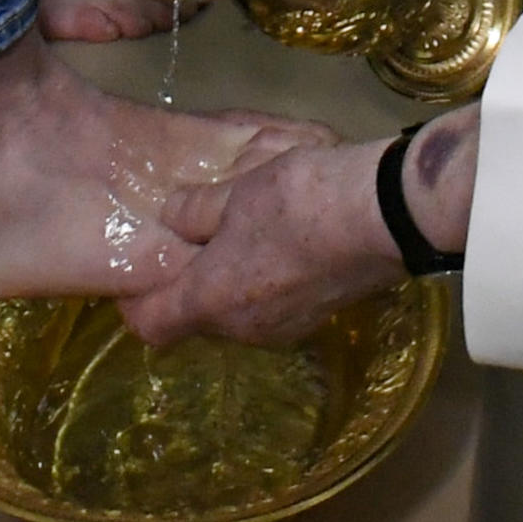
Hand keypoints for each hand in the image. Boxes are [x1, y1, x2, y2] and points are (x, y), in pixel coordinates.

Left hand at [119, 109, 477, 345]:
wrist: (387, 214)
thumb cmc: (299, 200)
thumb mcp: (234, 191)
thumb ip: (193, 210)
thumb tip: (171, 218)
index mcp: (213, 302)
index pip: (150, 327)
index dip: (135, 302)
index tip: (138, 268)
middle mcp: (246, 330)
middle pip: (196, 318)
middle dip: (188, 283)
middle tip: (191, 235)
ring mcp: (287, 328)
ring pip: (236, 313)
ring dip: (230, 281)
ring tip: (239, 229)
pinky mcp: (319, 317)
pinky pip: (272, 306)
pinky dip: (264, 281)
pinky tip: (280, 239)